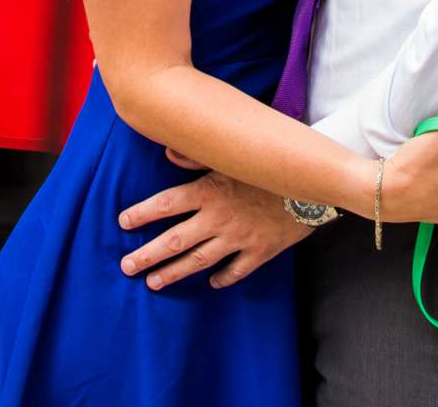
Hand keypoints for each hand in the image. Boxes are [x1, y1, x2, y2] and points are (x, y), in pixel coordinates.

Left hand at [119, 170, 312, 291]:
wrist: (314, 183)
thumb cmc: (269, 164)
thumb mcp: (232, 155)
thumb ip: (196, 156)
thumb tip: (167, 153)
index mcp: (209, 191)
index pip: (166, 204)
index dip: (142, 214)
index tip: (123, 223)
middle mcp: (218, 218)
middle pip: (174, 241)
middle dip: (147, 256)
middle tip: (127, 266)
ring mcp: (238, 238)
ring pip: (198, 261)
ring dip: (173, 273)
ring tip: (153, 282)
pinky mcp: (260, 251)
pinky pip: (236, 270)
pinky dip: (222, 278)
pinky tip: (211, 283)